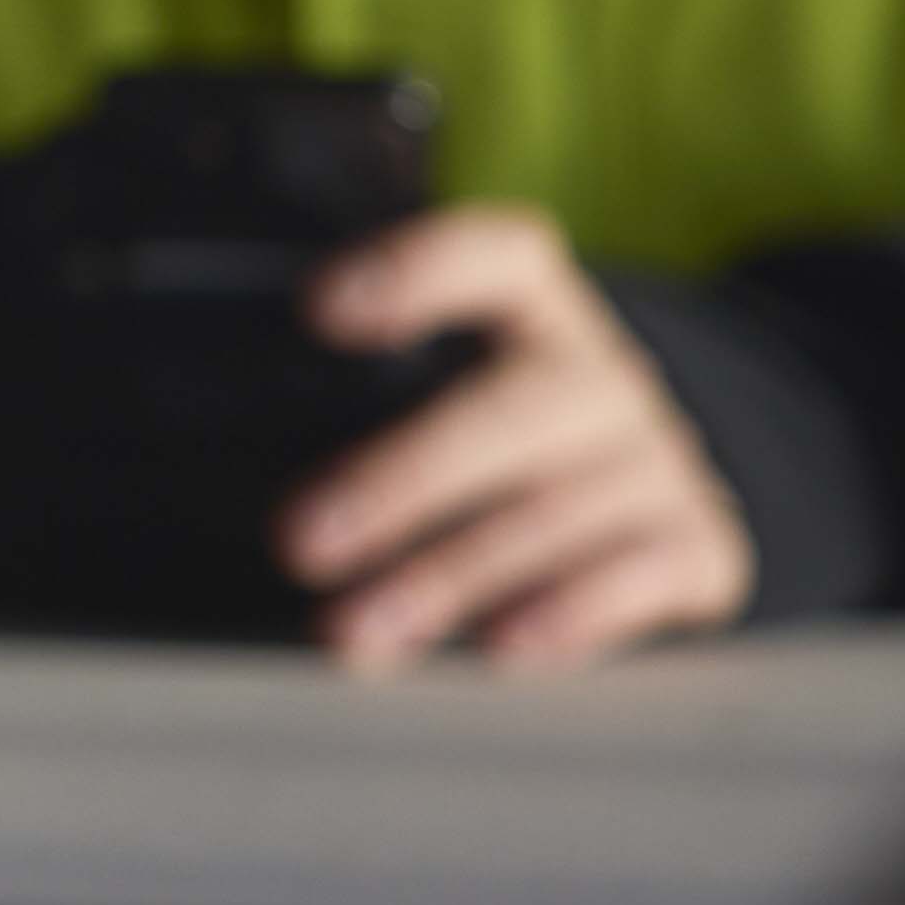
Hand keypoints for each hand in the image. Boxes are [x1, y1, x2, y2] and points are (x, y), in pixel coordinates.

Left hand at [274, 205, 754, 670]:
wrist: (656, 508)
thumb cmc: (505, 446)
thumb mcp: (450, 395)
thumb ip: (358, 402)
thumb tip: (205, 453)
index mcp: (535, 313)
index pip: (496, 255)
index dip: (417, 268)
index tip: (320, 311)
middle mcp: (602, 375)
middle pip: (511, 408)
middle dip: (399, 479)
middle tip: (300, 543)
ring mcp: (658, 460)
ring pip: (560, 506)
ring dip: (452, 575)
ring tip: (360, 631)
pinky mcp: (699, 546)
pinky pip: (642, 573)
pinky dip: (571, 612)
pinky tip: (502, 648)